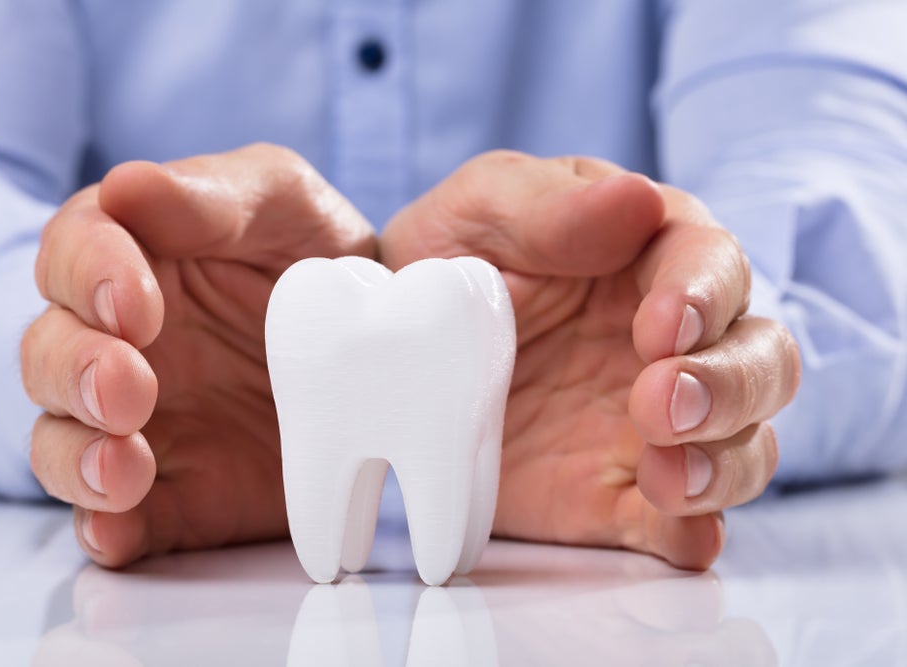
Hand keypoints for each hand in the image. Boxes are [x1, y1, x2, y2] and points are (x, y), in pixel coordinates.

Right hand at [22, 144, 375, 565]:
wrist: (381, 351)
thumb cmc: (315, 255)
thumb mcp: (281, 202)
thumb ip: (210, 197)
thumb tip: (126, 187)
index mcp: (133, 260)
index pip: (73, 255)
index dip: (89, 276)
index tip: (135, 303)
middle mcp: (118, 344)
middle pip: (51, 355)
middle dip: (78, 371)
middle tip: (131, 387)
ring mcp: (138, 425)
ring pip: (61, 443)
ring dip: (78, 457)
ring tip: (124, 468)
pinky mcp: (171, 494)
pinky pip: (116, 519)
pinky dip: (106, 528)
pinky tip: (118, 528)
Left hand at [381, 151, 800, 568]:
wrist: (392, 350)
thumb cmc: (448, 259)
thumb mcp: (481, 212)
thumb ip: (552, 207)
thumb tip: (636, 199)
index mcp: (650, 257)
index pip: (714, 267)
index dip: (703, 297)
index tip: (659, 327)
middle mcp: (675, 345)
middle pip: (759, 361)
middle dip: (729, 384)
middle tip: (660, 403)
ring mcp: (653, 426)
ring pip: (744, 445)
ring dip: (724, 462)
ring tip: (667, 475)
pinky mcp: (620, 495)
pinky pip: (679, 523)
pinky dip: (693, 532)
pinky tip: (683, 533)